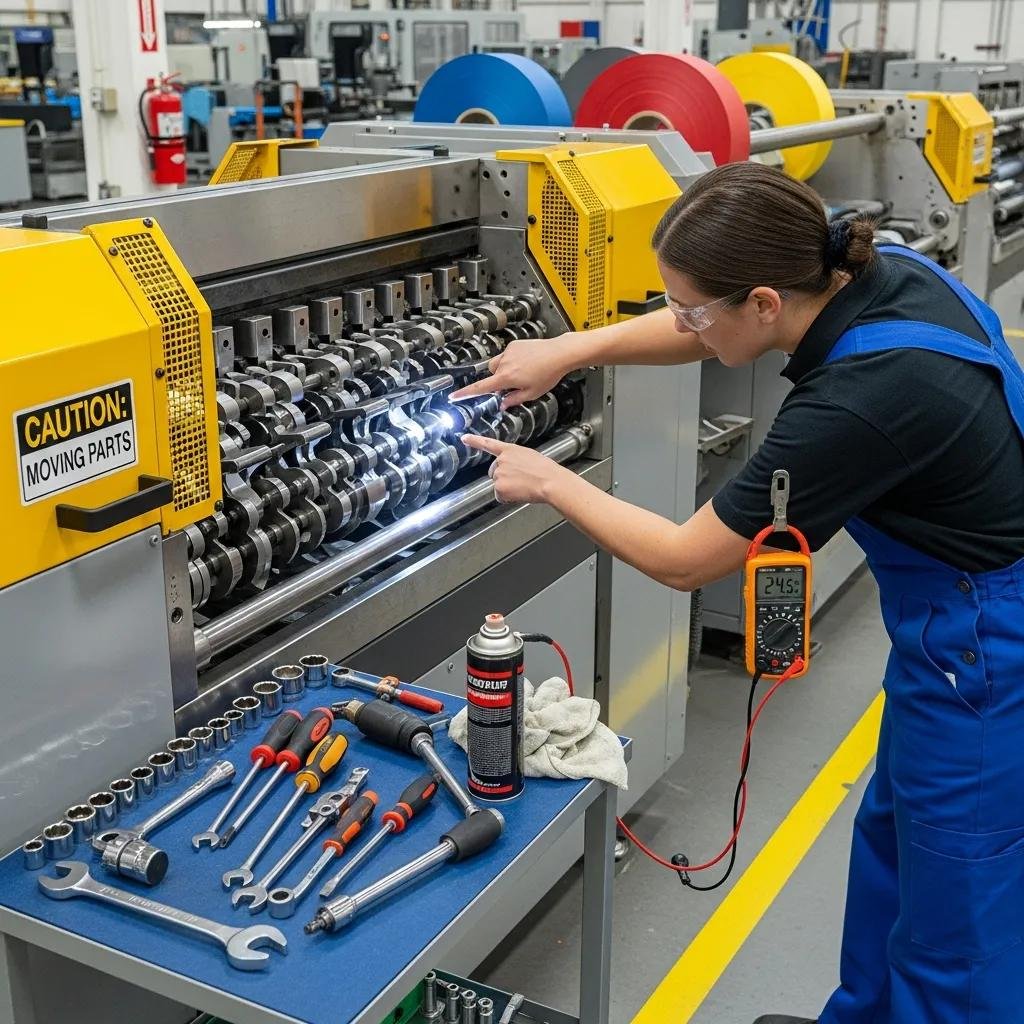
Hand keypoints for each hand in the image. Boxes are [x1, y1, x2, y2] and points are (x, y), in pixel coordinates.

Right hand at [449, 335, 580, 409]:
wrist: (559, 354)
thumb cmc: (548, 374)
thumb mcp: (532, 393)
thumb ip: (513, 400)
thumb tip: (502, 404)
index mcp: (506, 378)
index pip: (481, 387)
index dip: (466, 393)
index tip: (454, 396)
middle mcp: (504, 364)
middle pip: (491, 374)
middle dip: (497, 380)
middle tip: (514, 384)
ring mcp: (509, 352)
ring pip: (498, 364)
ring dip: (504, 370)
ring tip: (523, 372)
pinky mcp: (514, 345)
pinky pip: (507, 355)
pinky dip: (512, 360)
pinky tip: (527, 362)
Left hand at [461, 434, 566, 504]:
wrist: (550, 481)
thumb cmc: (546, 470)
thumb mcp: (529, 457)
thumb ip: (516, 460)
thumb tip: (513, 470)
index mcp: (510, 450)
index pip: (488, 444)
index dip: (475, 441)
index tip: (463, 438)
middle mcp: (501, 460)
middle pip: (493, 472)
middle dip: (503, 478)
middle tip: (520, 481)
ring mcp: (498, 474)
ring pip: (498, 485)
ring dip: (508, 488)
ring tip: (524, 486)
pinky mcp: (499, 488)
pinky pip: (500, 497)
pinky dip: (508, 498)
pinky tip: (520, 493)